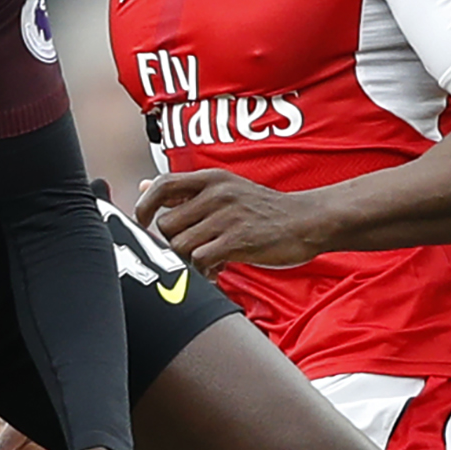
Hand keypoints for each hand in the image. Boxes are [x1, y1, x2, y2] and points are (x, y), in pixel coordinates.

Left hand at [137, 168, 334, 271]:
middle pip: (167, 225)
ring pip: (181, 245)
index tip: (143, 222)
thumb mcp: (226, 190)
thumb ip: (185, 191)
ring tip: (209, 261)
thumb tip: (144, 186)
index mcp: (211, 179)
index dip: (144, 206)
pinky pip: (200, 260)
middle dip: (175, 243)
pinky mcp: (237, 240)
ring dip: (190, 260)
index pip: (162, 185)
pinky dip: (205, 271)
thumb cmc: (264, 211)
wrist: (307, 221)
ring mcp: (227, 216)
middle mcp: (216, 193)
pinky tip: (219, 269)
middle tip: (194, 249)